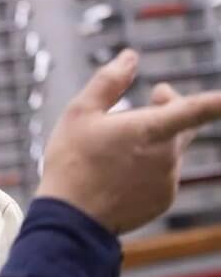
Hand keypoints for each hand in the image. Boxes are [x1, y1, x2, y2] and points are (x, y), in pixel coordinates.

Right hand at [37, 49, 220, 233]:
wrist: (69, 219)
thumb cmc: (71, 161)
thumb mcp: (78, 114)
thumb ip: (108, 82)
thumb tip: (130, 57)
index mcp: (151, 129)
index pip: (196, 109)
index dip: (218, 102)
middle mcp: (168, 155)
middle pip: (183, 125)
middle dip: (170, 110)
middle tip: (154, 98)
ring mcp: (168, 180)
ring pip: (170, 152)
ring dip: (153, 144)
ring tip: (115, 152)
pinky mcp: (164, 200)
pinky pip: (163, 177)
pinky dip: (147, 171)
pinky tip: (118, 176)